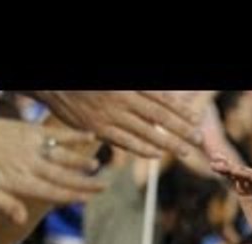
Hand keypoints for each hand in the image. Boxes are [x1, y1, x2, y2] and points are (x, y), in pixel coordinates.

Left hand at [0, 114, 104, 223]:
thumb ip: (3, 203)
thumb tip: (21, 220)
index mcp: (19, 182)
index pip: (51, 192)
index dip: (71, 197)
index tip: (87, 200)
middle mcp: (29, 165)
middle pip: (62, 176)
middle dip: (84, 183)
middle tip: (104, 187)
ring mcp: (31, 147)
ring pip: (62, 156)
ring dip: (80, 161)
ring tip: (96, 166)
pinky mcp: (31, 130)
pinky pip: (56, 134)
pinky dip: (74, 135)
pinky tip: (90, 136)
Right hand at [37, 91, 202, 158]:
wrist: (53, 85)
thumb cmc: (89, 83)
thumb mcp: (117, 82)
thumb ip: (140, 91)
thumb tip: (163, 98)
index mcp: (127, 85)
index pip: (161, 99)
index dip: (181, 111)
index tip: (196, 120)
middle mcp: (121, 100)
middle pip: (158, 117)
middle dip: (181, 129)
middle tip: (198, 139)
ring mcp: (109, 116)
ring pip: (145, 132)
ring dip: (167, 143)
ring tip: (184, 151)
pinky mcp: (97, 129)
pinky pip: (124, 142)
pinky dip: (142, 149)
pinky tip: (156, 154)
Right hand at [209, 155, 251, 240]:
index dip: (247, 175)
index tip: (235, 172)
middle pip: (248, 173)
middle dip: (235, 169)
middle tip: (221, 165)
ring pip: (240, 173)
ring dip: (227, 167)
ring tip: (214, 162)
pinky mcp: (245, 188)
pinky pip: (235, 178)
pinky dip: (226, 172)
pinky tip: (215, 165)